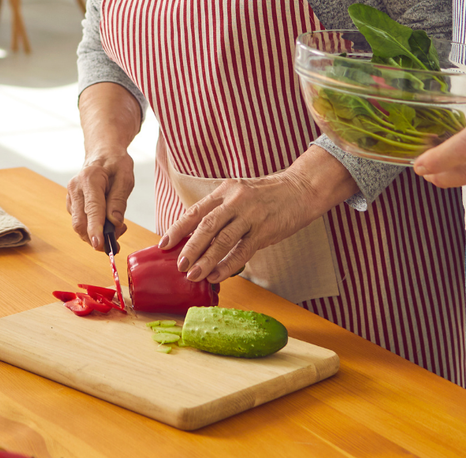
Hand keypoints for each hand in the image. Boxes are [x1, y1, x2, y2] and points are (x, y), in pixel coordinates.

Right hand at [67, 151, 133, 251]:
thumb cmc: (115, 163)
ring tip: (117, 227)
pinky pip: (81, 222)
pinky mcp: (72, 204)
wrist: (102, 153)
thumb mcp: (125, 177)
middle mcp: (75, 188)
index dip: (95, 229)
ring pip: (79, 226)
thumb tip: (114, 223)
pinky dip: (93, 229)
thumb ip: (119, 200)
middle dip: (96, 238)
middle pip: (80, 222)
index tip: (99, 244)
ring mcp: (71, 196)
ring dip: (96, 235)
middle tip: (116, 244)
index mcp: (89, 178)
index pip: (92, 209)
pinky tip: (108, 222)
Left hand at [159, 147, 354, 283]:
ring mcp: (251, 215)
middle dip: (189, 247)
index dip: (178, 229)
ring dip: (206, 260)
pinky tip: (217, 275)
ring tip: (193, 275)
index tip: (164, 244)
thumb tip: (197, 235)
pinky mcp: (265, 230)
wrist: (301, 189)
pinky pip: (242, 251)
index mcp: (225, 190)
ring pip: (222, 240)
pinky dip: (228, 265)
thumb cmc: (267, 195)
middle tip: (179, 265)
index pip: (196, 211)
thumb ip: (221, 211)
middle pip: (206, 226)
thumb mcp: (240, 194)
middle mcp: (236, 200)